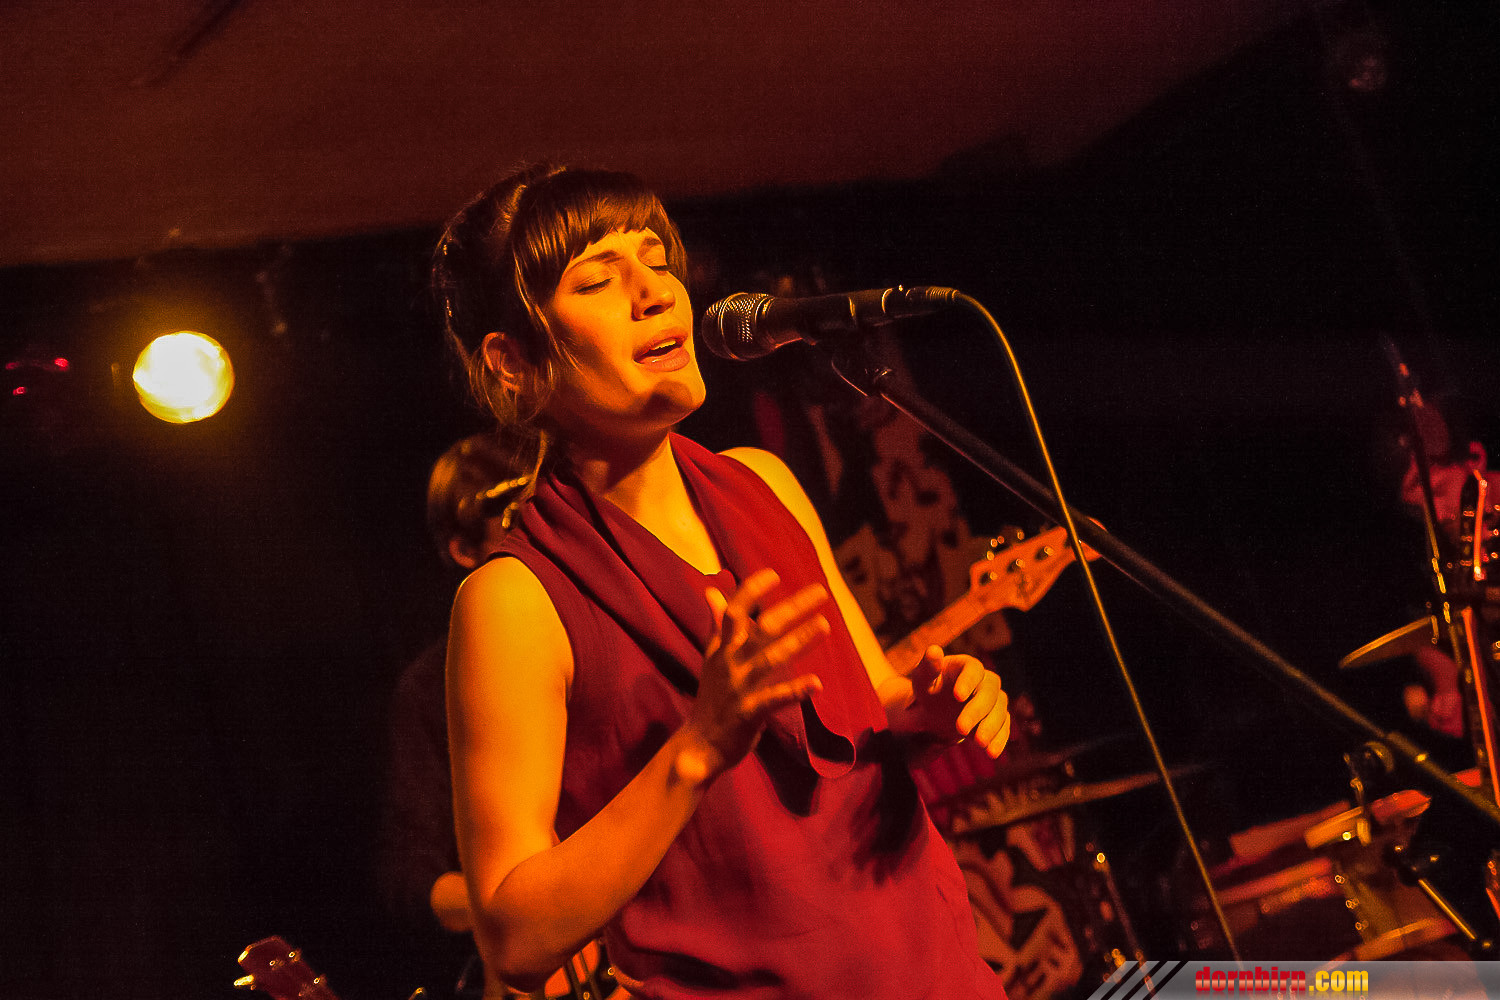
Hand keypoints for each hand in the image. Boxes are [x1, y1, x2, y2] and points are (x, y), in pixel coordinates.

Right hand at [675, 569, 828, 782]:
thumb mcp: (712, 659)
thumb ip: (717, 625)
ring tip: (825, 625)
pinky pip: (773, 699)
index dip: (752, 590)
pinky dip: (794, 690)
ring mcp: (739, 688)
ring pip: (771, 658)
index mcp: (722, 649)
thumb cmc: (712, 699)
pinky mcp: (748, 713)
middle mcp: (730, 663)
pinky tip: (817, 683)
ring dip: (799, 640)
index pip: (734, 612)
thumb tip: (711, 592)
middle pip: (762, 628)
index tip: (774, 575)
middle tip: (821, 592)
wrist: (698, 746)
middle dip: (792, 608)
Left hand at [892, 646, 1010, 757]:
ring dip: (991, 728)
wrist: (935, 710)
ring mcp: (993, 700)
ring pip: (1000, 711)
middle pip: (989, 692)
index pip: (974, 669)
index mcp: (967, 665)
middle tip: (960, 728)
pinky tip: (991, 753)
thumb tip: (933, 650)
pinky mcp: (997, 718)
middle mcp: (985, 681)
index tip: (957, 696)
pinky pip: (1004, 727)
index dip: (967, 681)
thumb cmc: (927, 689)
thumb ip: (928, 666)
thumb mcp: (922, 678)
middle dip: (976, 711)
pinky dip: (999, 740)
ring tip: (978, 744)